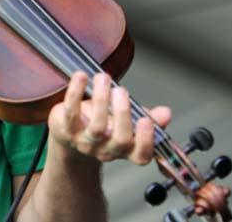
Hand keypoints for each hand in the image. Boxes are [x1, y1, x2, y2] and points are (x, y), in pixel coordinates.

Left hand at [47, 71, 171, 163]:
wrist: (67, 133)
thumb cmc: (101, 123)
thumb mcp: (125, 120)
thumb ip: (147, 116)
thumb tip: (165, 113)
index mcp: (125, 149)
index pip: (141, 155)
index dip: (146, 141)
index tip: (147, 120)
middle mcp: (106, 150)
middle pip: (120, 138)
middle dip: (123, 113)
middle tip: (120, 90)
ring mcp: (85, 142)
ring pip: (96, 126)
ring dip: (101, 99)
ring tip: (102, 78)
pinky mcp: (66, 129)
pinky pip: (70, 111)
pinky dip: (76, 91)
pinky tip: (81, 77)